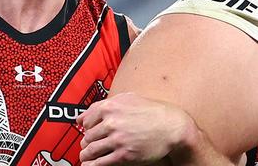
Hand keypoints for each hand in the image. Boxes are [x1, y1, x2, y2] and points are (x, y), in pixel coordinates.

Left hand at [79, 93, 198, 165]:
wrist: (171, 126)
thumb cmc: (153, 111)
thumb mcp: (129, 98)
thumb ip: (107, 104)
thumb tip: (86, 114)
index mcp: (111, 106)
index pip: (86, 120)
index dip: (86, 127)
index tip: (87, 130)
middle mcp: (112, 122)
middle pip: (87, 136)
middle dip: (86, 142)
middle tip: (88, 144)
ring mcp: (117, 139)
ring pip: (91, 150)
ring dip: (86, 154)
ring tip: (86, 155)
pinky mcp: (123, 155)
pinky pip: (100, 162)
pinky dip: (92, 165)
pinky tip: (91, 165)